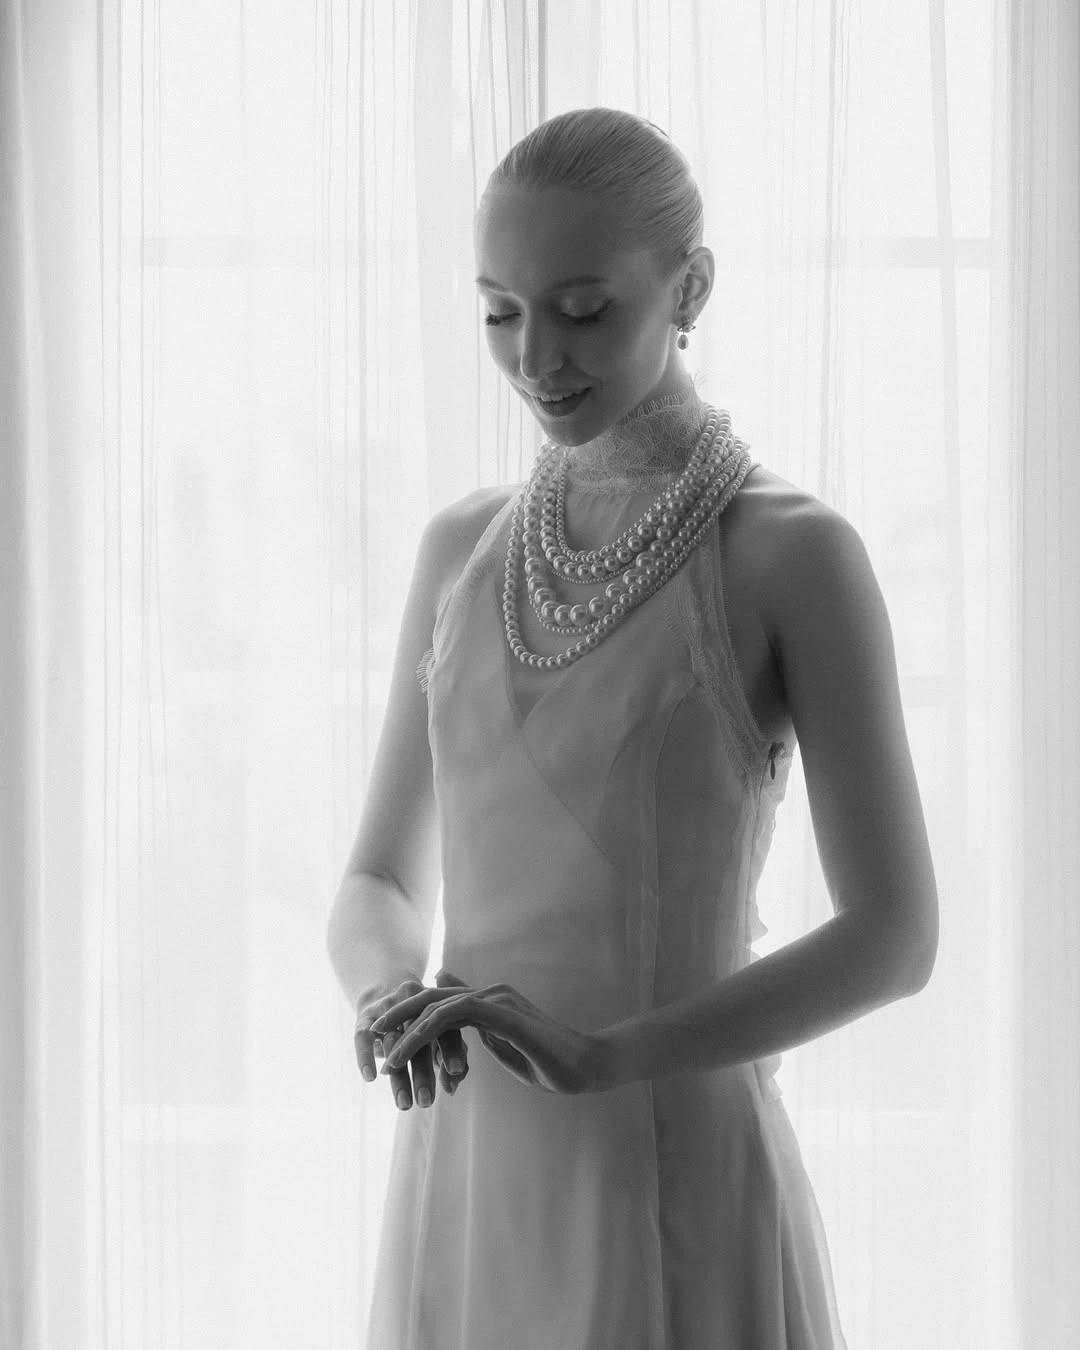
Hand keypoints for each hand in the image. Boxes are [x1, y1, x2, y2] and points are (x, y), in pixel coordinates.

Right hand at [354, 971, 470, 1109]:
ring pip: (393, 1042)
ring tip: (405, 1104)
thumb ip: (452, 1053)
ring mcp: (388, 1007)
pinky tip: (370, 1077)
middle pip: (419, 1039)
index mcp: (437, 1006)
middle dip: (423, 1073)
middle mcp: (414, 1003)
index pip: (447, 1029)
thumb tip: (453, 1085)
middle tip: (426, 1102)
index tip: (456, 1073)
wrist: (383, 988)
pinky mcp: (365, 1015)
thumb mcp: (437, 1030)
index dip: (452, 1050)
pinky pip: (363, 1036)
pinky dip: (366, 1055)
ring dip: (400, 1075)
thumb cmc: (420, 1019)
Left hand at [371, 971, 606, 1095]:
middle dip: (398, 1013)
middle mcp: (491, 993)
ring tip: (382, 1051)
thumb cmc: (549, 1061)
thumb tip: (454, 1021)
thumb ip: (479, 1032)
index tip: (386, 1035)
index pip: (441, 1001)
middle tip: (371, 1034)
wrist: (585, 1065)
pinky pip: (453, 1017)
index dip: (412, 1014)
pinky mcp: (503, 1013)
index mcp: (490, 1001)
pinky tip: (406, 1050)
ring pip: (437, 1007)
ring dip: (404, 1029)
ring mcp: (497, 999)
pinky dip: (424, 1032)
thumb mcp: (505, 1046)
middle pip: (433, 997)